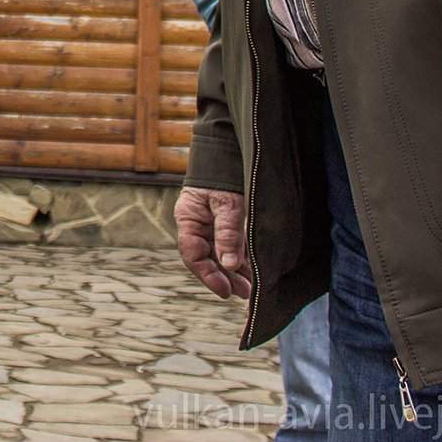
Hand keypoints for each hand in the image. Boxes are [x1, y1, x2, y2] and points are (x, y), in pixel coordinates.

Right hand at [177, 184, 251, 298]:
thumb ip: (227, 233)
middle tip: (245, 293)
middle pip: (206, 258)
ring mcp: (210, 223)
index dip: (208, 276)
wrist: (229, 147)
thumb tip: (229, 265)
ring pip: (219, 254)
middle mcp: (197, 223)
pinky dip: (240, 258)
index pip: (193, 255)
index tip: (226, 291)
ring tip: (251, 288)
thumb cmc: (225, 173)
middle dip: (224, 278)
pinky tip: (252, 270)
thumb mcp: (228, 204)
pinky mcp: (225, 220)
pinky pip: (229, 245)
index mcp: (188, 218)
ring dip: (234, 271)